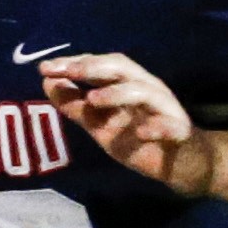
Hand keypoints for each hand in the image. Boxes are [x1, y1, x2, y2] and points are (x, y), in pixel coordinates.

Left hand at [43, 52, 216, 195]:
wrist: (182, 165)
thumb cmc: (139, 138)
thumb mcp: (100, 124)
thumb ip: (75, 105)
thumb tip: (47, 82)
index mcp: (128, 84)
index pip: (102, 64)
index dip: (75, 63)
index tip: (46, 68)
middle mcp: (148, 90)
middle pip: (124, 69)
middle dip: (94, 67)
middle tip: (67, 72)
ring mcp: (166, 110)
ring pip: (146, 92)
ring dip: (118, 93)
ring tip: (93, 99)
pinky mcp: (181, 133)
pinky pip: (172, 126)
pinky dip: (157, 127)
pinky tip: (141, 133)